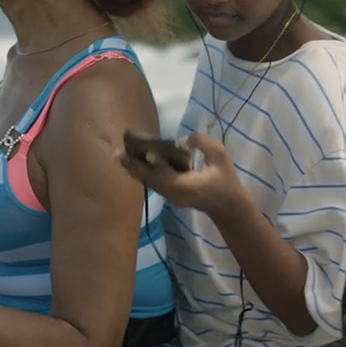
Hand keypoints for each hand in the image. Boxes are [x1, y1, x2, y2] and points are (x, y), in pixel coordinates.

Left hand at [116, 132, 243, 216]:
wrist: (227, 206)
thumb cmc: (226, 180)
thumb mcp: (221, 157)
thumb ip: (204, 144)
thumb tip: (183, 139)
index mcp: (188, 186)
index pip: (170, 174)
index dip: (158, 163)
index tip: (147, 152)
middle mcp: (175, 193)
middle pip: (152, 179)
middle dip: (135, 166)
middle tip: (118, 153)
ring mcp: (171, 197)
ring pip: (150, 182)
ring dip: (134, 170)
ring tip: (119, 158)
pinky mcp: (170, 195)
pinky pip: (153, 184)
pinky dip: (142, 174)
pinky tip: (131, 166)